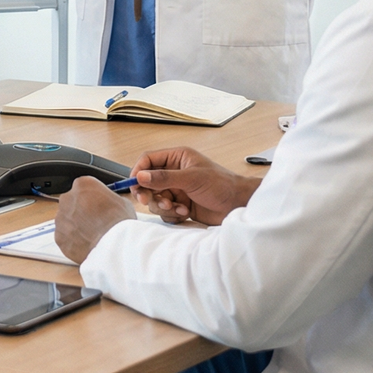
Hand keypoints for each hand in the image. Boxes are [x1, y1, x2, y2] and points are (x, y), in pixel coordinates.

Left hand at [54, 175, 136, 263]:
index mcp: (82, 185)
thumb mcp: (120, 201)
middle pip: (72, 203)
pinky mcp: (59, 236)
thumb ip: (107, 200)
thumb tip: (107, 204)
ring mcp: (61, 218)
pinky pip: (65, 237)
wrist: (114, 244)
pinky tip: (86, 244)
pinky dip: (73, 241)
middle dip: (80, 212)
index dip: (91, 198)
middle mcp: (68, 198)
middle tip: (94, 222)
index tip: (97, 206)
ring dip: (76, 226)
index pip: (83, 188)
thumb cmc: (119, 222)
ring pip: (66, 221)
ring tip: (92, 235)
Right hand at [131, 147, 258, 225]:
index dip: (138, 171)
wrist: (238, 205)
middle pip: (147, 181)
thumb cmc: (222, 185)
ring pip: (155, 199)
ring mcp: (177, 190)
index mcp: (177, 158)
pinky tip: (186, 212)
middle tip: (148, 200)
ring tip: (176, 207)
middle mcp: (174, 173)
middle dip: (148, 192)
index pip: (148, 160)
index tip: (134, 184)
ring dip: (163, 205)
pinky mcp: (180, 205)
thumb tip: (141, 176)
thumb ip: (164, 178)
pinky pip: (165, 211)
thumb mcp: (191, 178)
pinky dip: (172, 214)